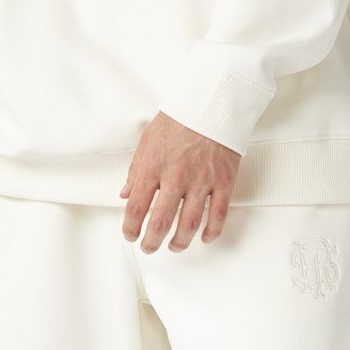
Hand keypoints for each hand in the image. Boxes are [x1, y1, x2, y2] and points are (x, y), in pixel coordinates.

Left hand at [120, 113, 240, 252]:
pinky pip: (218, 215)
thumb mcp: (148, 139)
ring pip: (190, 225)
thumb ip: (136, 170)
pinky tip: (204, 238)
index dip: (131, 228)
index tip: (130, 235)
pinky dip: (211, 232)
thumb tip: (126, 194)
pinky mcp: (223, 181)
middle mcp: (176, 177)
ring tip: (174, 247)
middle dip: (152, 242)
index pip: (137, 208)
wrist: (212, 101)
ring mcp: (202, 181)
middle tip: (149, 247)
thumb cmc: (180, 118)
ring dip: (180, 242)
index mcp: (154, 166)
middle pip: (161, 223)